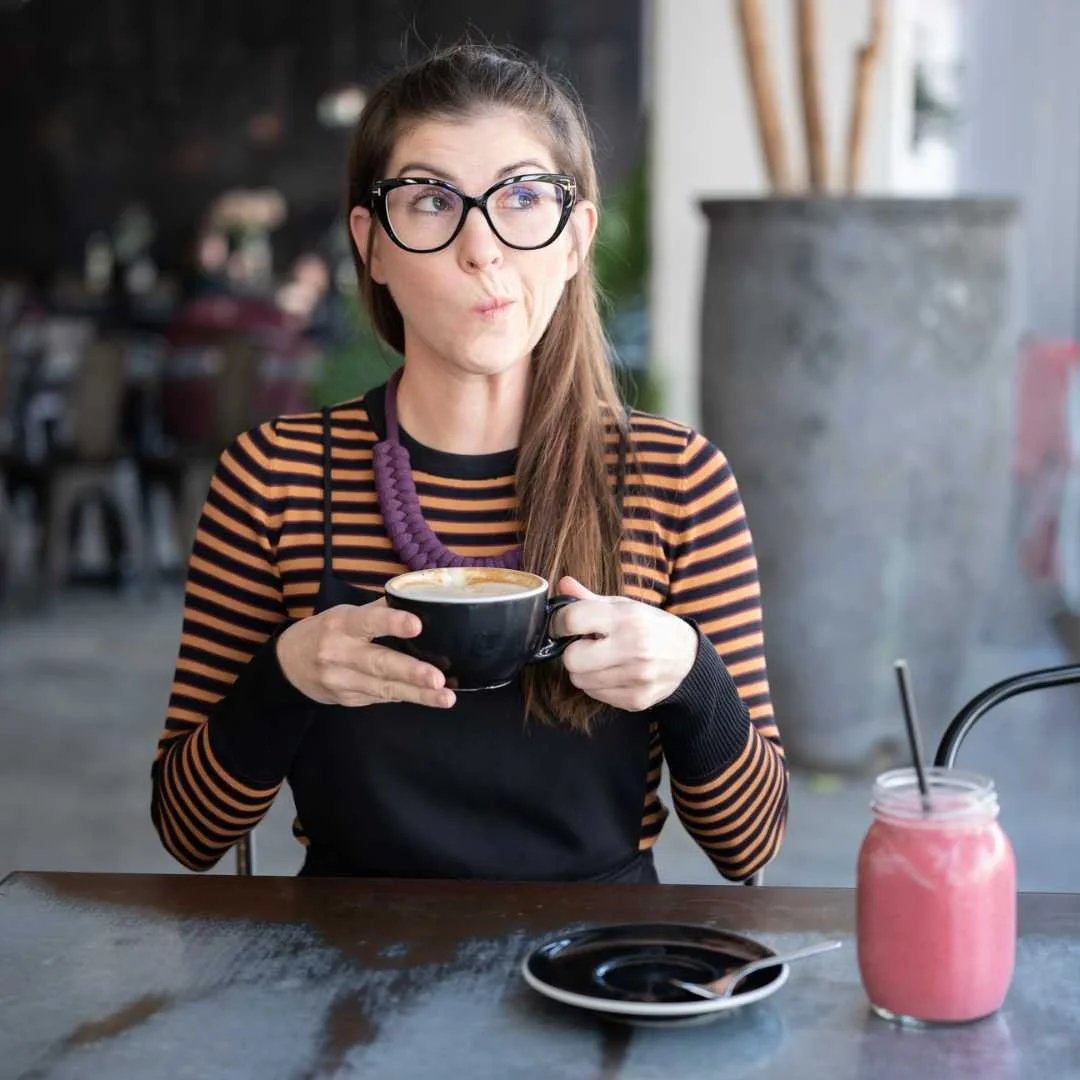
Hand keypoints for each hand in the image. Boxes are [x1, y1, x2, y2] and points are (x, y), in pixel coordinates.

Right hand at [276, 599, 455, 708]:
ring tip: (445, 697)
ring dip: (418, 694)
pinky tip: (428, 697)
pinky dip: (405, 696)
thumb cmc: (326, 632)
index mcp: (341, 624)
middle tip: (437, 678)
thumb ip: (379, 610)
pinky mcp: (347, 700)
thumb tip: (418, 599)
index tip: (417, 625)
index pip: (368, 621)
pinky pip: (381, 698)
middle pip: (378, 663)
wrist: (288, 664)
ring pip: (384, 688)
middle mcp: (339, 653)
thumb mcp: (345, 614)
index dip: (392, 622)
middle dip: (410, 672)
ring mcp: (342, 680)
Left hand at [552, 576, 698, 711]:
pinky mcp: (636, 699)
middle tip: (586, 645)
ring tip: (601, 659)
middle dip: (573, 651)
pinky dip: (597, 684)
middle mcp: (633, 648)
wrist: (688, 656)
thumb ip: (589, 599)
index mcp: (628, 618)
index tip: (563, 625)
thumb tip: (562, 585)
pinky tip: (613, 673)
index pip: (573, 620)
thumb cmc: (650, 626)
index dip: (560, 623)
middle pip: (571, 658)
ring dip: (584, 670)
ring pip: (580, 680)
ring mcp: (636, 677)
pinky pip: (595, 695)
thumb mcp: (624, 606)